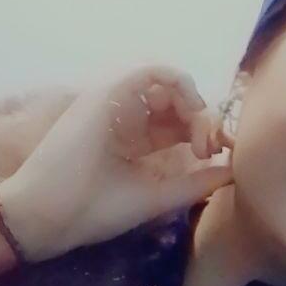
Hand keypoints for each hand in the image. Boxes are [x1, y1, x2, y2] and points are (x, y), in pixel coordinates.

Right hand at [0, 64, 234, 260]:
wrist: (52, 215)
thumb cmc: (97, 210)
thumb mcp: (157, 197)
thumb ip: (195, 183)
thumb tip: (233, 172)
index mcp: (138, 141)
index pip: (182, 125)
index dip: (205, 134)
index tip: (212, 157)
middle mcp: (130, 118)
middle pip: (181, 103)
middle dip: (204, 120)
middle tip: (208, 148)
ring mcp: (118, 102)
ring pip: (170, 83)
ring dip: (194, 102)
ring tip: (199, 132)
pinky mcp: (110, 93)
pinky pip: (153, 70)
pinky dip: (179, 82)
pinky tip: (190, 108)